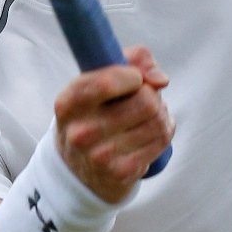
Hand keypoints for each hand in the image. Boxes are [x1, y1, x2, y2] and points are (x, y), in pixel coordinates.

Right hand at [54, 45, 172, 204]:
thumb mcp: (98, 82)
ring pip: (158, 120)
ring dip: (160, 115)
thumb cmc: (96, 114)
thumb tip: (160, 79)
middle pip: (145, 101)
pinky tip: (149, 135)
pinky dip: (163, 132)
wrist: (82, 168)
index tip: (135, 78)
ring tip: (146, 118)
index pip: (106, 83)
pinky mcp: (122, 172)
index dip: (133, 76)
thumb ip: (133, 60)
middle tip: (143, 101)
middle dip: (152, 96)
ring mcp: (100, 156)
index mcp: (68, 103)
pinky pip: (162, 139)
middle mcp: (80, 132)